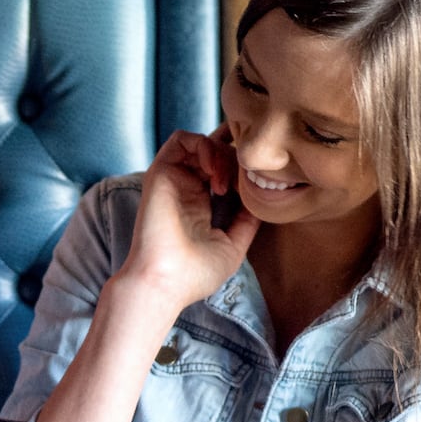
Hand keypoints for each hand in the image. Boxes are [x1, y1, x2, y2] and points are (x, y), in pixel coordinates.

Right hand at [113, 129, 258, 313]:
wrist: (164, 282)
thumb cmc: (194, 274)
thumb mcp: (232, 246)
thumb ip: (246, 221)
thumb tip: (260, 200)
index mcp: (199, 204)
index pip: (221, 169)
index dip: (241, 167)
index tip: (256, 186)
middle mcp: (185, 188)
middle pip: (214, 151)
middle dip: (235, 156)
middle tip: (244, 179)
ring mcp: (173, 179)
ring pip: (200, 142)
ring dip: (220, 153)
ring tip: (226, 182)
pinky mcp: (160, 173)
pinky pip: (181, 139)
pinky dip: (203, 146)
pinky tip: (214, 172)